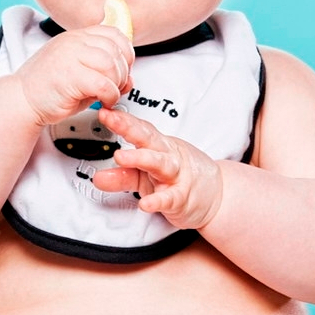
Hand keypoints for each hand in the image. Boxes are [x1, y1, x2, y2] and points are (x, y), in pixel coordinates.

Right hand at [15, 26, 133, 125]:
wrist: (22, 100)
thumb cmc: (49, 89)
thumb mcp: (80, 71)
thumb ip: (104, 71)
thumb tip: (129, 78)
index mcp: (76, 37)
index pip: (114, 33)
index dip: (126, 52)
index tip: (123, 69)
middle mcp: (74, 42)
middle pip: (116, 49)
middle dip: (123, 72)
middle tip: (115, 87)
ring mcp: (70, 56)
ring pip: (111, 64)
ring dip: (116, 84)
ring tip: (107, 94)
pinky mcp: (69, 75)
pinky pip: (102, 83)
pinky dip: (109, 95)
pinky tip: (102, 101)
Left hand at [93, 108, 222, 229]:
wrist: (217, 196)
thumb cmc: (180, 179)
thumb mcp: (148, 177)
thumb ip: (122, 177)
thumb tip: (97, 177)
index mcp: (159, 147)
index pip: (140, 129)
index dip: (122, 119)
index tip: (104, 111)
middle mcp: (168, 157)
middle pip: (148, 139)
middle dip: (128, 128)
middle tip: (111, 120)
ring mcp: (176, 176)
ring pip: (160, 163)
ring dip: (140, 158)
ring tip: (121, 157)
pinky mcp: (182, 198)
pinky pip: (169, 197)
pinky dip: (157, 200)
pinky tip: (144, 203)